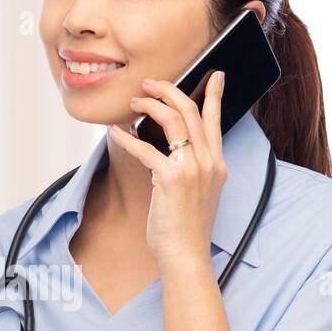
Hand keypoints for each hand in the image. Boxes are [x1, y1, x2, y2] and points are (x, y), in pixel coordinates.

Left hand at [107, 71, 226, 267]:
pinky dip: (127, 137)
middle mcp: (209, 162)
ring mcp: (192, 169)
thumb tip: (171, 152)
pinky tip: (114, 132)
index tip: (215, 75)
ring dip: (150, 105)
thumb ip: (192, 169)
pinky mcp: (171, 179)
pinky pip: (146, 148)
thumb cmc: (187, 229)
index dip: (215, 94)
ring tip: (134, 101)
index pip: (216, 120)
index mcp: (217, 164)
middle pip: (190, 111)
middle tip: (149, 84)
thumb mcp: (199, 194)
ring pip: (172, 120)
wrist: (186, 255)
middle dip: (168, 90)